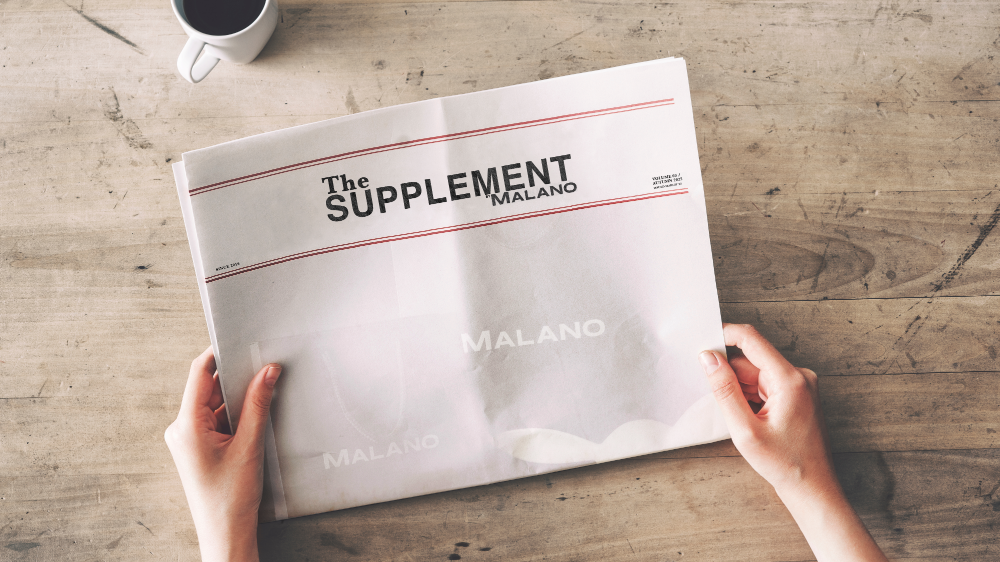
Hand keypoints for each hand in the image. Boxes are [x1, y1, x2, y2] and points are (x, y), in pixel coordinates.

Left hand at [164, 346, 281, 561]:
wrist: (225, 533)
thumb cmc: (231, 498)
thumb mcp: (249, 445)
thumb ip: (258, 403)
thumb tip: (267, 370)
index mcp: (186, 425)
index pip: (198, 374)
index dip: (217, 354)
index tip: (238, 340)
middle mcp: (182, 429)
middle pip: (208, 388)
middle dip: (234, 378)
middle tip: (261, 367)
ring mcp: (189, 439)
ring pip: (214, 404)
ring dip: (237, 399)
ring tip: (263, 395)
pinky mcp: (198, 447)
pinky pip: (216, 419)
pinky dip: (234, 414)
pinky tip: (255, 416)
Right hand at [699, 324, 886, 561]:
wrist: (814, 489)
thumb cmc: (785, 464)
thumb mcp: (745, 429)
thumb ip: (724, 389)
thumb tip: (708, 358)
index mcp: (790, 379)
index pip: (750, 339)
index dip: (723, 336)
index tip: (702, 345)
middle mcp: (799, 376)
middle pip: (751, 360)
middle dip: (731, 377)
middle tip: (723, 404)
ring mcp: (800, 385)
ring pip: (756, 374)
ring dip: (742, 391)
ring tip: (744, 422)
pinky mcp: (798, 395)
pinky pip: (766, 385)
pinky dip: (752, 398)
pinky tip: (751, 421)